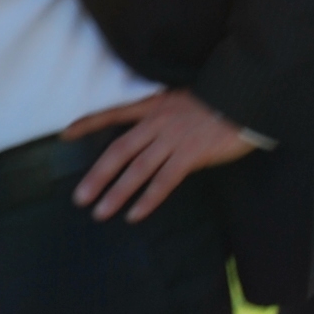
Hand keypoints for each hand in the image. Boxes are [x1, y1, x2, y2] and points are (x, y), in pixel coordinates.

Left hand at [65, 89, 257, 221]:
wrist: (249, 98)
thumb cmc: (219, 101)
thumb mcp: (181, 100)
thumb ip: (161, 116)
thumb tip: (146, 137)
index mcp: (153, 106)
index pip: (112, 113)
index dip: (88, 124)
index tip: (64, 135)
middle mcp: (157, 122)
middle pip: (118, 151)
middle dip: (97, 176)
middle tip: (79, 198)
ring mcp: (174, 138)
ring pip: (137, 169)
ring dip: (116, 193)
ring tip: (100, 212)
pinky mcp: (191, 154)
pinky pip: (164, 181)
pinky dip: (147, 199)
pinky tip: (134, 214)